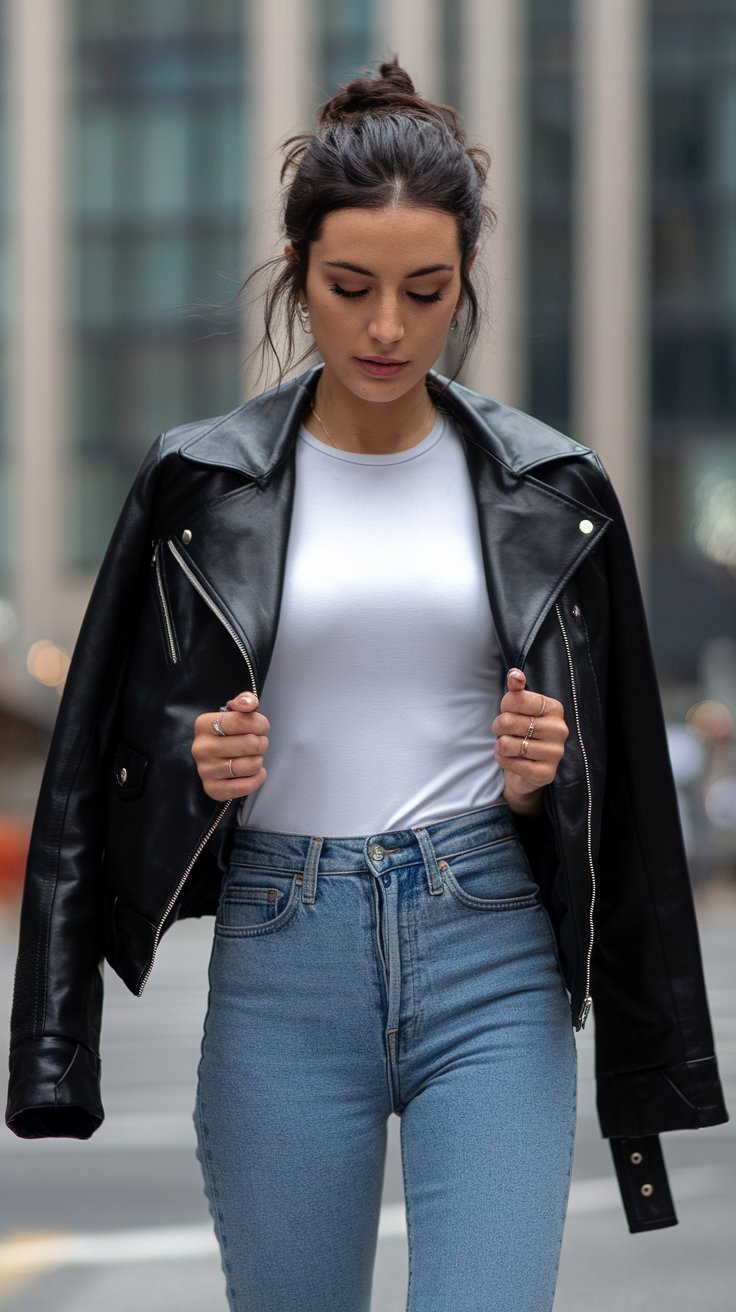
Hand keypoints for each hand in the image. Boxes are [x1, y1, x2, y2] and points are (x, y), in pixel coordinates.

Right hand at [192, 692, 270, 800]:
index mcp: (204, 724)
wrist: (214, 759)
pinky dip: (257, 778)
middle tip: (257, 743)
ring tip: (253, 757)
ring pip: (251, 765)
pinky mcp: (212, 789)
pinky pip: (246, 786)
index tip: (260, 727)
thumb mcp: (233, 714)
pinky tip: (253, 772)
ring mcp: (205, 770)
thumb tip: (250, 702)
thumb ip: (244, 702)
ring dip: (259, 760)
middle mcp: (201, 747)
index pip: (242, 721)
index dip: (260, 724)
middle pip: (250, 744)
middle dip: (261, 743)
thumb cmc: (228, 735)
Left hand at [492, 669, 568, 814]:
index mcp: (555, 708)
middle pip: (508, 721)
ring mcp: (555, 752)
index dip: (504, 706)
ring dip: (500, 746)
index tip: (509, 712)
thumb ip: (517, 690)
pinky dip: (503, 760)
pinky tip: (509, 759)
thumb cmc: (522, 732)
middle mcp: (560, 729)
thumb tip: (515, 675)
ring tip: (508, 746)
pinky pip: (511, 763)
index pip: (516, 698)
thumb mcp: (519, 708)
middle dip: (498, 727)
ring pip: (507, 744)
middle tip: (503, 732)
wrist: (527, 767)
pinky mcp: (546, 773)